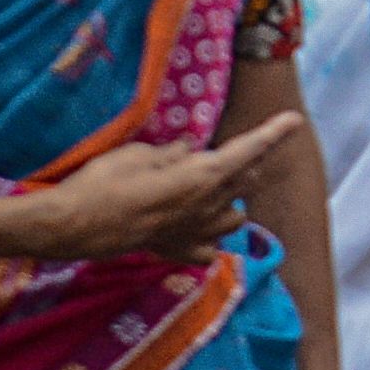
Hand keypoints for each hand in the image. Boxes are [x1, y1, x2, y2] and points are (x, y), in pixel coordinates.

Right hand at [25, 112, 304, 262]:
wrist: (74, 227)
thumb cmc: (102, 183)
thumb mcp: (136, 154)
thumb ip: (169, 154)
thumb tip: (186, 151)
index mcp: (201, 176)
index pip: (247, 151)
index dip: (272, 134)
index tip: (294, 120)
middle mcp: (207, 207)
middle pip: (244, 182)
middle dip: (246, 164)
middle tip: (231, 149)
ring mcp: (194, 233)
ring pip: (235, 217)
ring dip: (231, 200)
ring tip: (214, 189)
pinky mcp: (175, 250)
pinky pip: (208, 247)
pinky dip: (209, 238)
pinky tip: (196, 230)